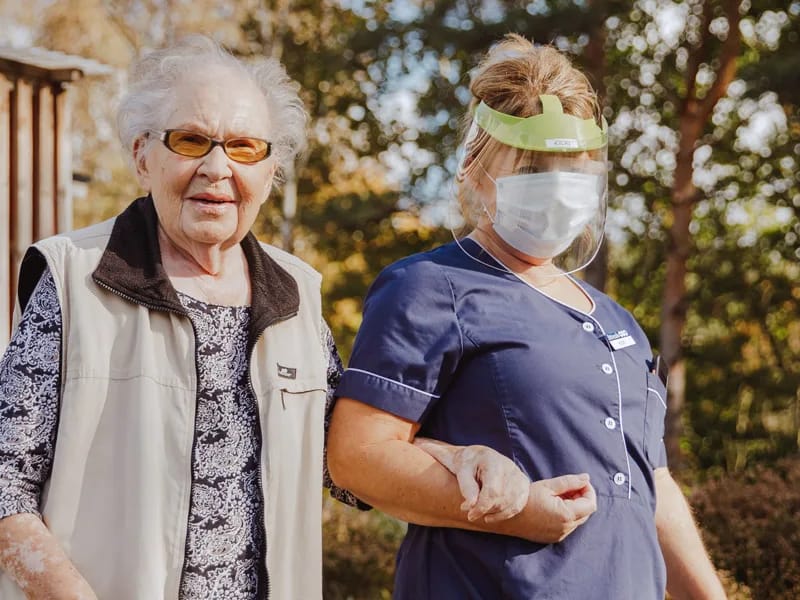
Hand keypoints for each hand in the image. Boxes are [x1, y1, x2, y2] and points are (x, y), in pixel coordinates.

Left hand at [414, 438, 529, 522]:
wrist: (476, 456)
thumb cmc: (467, 463)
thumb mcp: (461, 469)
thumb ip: (466, 486)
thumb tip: (472, 505)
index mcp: (493, 461)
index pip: (493, 491)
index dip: (481, 507)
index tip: (469, 514)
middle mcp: (510, 467)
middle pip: (502, 500)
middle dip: (485, 510)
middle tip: (470, 512)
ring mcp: (518, 475)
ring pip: (510, 505)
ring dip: (493, 512)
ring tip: (479, 511)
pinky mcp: (522, 484)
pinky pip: (517, 506)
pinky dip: (504, 514)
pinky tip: (489, 516)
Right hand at [523, 473, 596, 543]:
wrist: (507, 516)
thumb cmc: (526, 498)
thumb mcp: (548, 486)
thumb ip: (570, 482)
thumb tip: (586, 478)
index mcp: (566, 515)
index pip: (591, 504)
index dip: (589, 491)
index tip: (579, 482)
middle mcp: (566, 529)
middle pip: (585, 513)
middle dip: (581, 498)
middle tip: (568, 488)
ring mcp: (559, 535)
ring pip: (577, 520)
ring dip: (574, 507)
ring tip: (558, 496)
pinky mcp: (553, 538)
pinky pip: (568, 526)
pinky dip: (566, 515)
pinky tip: (553, 506)